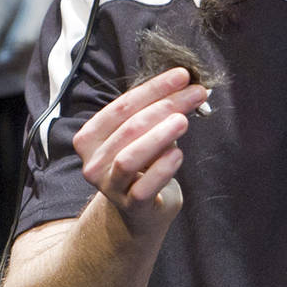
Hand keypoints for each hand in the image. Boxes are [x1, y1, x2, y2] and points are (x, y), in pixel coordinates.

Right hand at [76, 66, 207, 224]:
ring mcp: (109, 186)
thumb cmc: (143, 164)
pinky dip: (162, 168)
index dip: (153, 88)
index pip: (122, 106)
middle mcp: (93, 162)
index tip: (182, 75)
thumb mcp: (141, 135)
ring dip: (159, 135)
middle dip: (165, 105)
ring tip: (184, 120)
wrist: (141, 211)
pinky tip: (178, 154)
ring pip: (129, 157)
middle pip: (129, 127)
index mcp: (90, 137)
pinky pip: (144, 187)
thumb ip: (153, 112)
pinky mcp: (129, 206)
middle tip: (196, 93)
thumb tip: (185, 84)